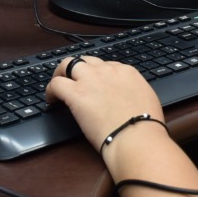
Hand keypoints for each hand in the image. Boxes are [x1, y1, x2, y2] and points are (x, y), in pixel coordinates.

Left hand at [45, 56, 163, 151]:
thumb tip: (127, 98)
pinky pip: (56, 84)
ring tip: (57, 84)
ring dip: (61, 73)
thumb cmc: (145, 126)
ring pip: (67, 64)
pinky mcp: (76, 94)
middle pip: (86, 60)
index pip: (106, 65)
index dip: (97, 74)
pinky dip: (50, 90)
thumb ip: (133, 93)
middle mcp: (107, 71)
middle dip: (77, 69)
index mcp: (126, 72)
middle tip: (72, 80)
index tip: (93, 84)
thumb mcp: (147, 100)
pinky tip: (51, 100)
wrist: (137, 136)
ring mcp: (90, 80)